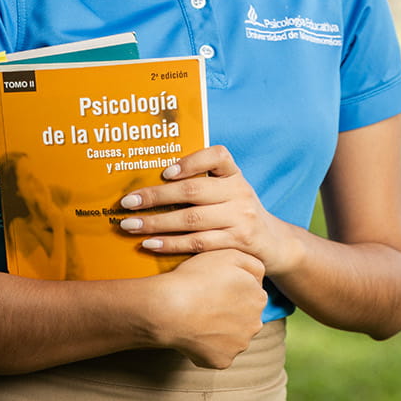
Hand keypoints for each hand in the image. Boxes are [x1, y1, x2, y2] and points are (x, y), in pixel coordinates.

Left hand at [118, 145, 300, 278]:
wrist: (274, 243)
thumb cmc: (237, 212)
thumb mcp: (228, 190)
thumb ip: (202, 182)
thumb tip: (151, 181)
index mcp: (234, 174)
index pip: (217, 156)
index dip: (191, 161)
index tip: (165, 172)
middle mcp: (240, 192)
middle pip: (193, 191)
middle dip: (155, 197)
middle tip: (127, 203)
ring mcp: (241, 218)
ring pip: (191, 220)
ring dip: (156, 223)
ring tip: (130, 225)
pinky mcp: (238, 243)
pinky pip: (198, 243)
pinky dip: (171, 243)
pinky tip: (150, 244)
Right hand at [146, 249, 267, 368]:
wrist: (169, 307)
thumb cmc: (195, 278)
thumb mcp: (229, 255)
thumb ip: (252, 264)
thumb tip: (260, 278)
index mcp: (258, 298)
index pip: (251, 295)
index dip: (232, 291)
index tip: (214, 288)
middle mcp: (255, 324)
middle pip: (244, 318)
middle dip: (229, 313)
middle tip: (205, 304)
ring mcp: (239, 345)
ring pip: (231, 337)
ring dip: (219, 331)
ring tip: (196, 319)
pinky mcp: (222, 360)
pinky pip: (217, 354)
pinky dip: (207, 347)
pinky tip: (193, 335)